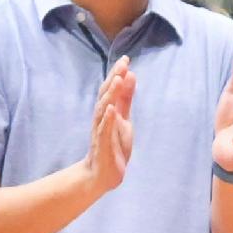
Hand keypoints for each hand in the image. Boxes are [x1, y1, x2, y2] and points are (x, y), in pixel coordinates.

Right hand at [82, 60, 135, 198]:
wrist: (102, 174)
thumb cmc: (114, 145)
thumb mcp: (124, 119)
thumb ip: (126, 99)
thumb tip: (131, 76)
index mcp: (109, 112)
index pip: (112, 89)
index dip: (118, 74)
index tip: (126, 58)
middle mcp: (102, 119)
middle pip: (106, 95)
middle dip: (114, 79)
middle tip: (122, 64)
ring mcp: (101, 131)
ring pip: (104, 110)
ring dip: (111, 95)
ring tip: (118, 80)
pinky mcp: (103, 145)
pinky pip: (104, 131)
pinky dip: (108, 119)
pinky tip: (112, 109)